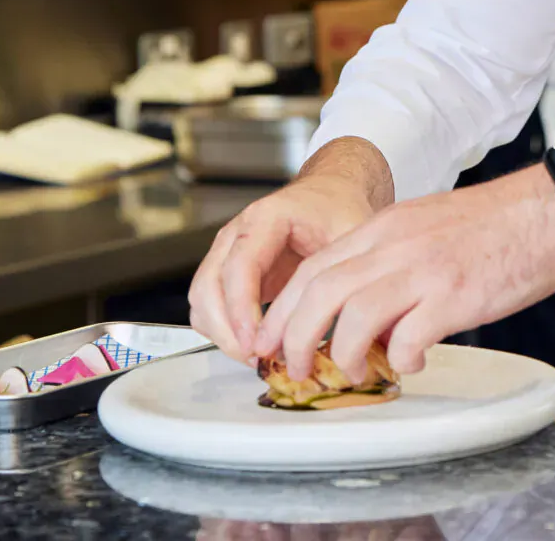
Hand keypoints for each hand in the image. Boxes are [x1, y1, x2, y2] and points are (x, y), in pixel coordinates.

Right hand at [189, 172, 375, 363]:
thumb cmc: (338, 209)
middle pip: (208, 287)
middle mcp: (237, 233)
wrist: (329, 195)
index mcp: (266, 218)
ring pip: (202, 301)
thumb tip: (347, 326)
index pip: (239, 265)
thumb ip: (344, 275)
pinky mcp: (228, 274)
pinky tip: (257, 347)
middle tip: (259, 360)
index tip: (256, 343)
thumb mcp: (352, 234)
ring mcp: (227, 253)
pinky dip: (225, 332)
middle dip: (228, 331)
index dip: (242, 309)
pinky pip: (210, 308)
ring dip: (223, 336)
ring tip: (261, 358)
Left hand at [254, 165, 554, 384]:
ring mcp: (423, 269)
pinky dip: (399, 361)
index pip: (312, 268)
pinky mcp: (455, 295)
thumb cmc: (496, 224)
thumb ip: (389, 257)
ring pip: (352, 315)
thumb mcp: (425, 226)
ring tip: (353, 374)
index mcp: (384, 228)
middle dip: (293, 338)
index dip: (283, 310)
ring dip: (341, 354)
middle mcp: (395, 245)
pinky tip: (411, 364)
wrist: (551, 210)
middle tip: (295, 369)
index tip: (273, 340)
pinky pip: (407, 338)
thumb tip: (364, 305)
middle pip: (318, 291)